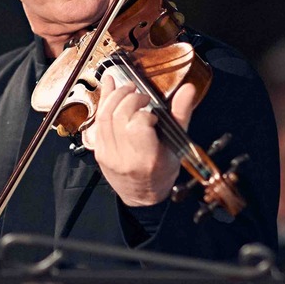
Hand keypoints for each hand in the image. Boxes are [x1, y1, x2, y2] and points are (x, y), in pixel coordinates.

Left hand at [89, 79, 200, 207]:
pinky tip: (110, 87)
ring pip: (104, 116)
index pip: (137, 126)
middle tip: (142, 96)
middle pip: (119, 116)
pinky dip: (103, 101)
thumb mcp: (178, 146)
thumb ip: (181, 115)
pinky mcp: (98, 151)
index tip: (153, 115)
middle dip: (130, 98)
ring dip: (115, 96)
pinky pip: (96, 121)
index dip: (144, 113)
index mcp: (147, 159)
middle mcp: (124, 158)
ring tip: (128, 89)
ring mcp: (108, 155)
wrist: (141, 196)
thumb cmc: (162, 172)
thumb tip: (188, 89)